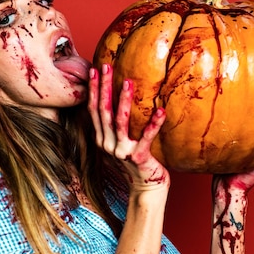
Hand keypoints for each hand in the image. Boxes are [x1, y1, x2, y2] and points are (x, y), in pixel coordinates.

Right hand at [88, 64, 169, 192]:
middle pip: (103, 111)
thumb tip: (118, 99)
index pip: (94, 110)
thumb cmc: (136, 161)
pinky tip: (161, 110)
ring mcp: (122, 151)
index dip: (93, 89)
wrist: (146, 187)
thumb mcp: (121, 142)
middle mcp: (108, 144)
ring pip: (120, 122)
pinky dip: (153, 123)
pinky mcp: (139, 157)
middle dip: (103, 87)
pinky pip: (147, 137)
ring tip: (128, 82)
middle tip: (106, 66)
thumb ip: (116, 126)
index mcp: (102, 139)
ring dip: (123, 101)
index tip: (94, 70)